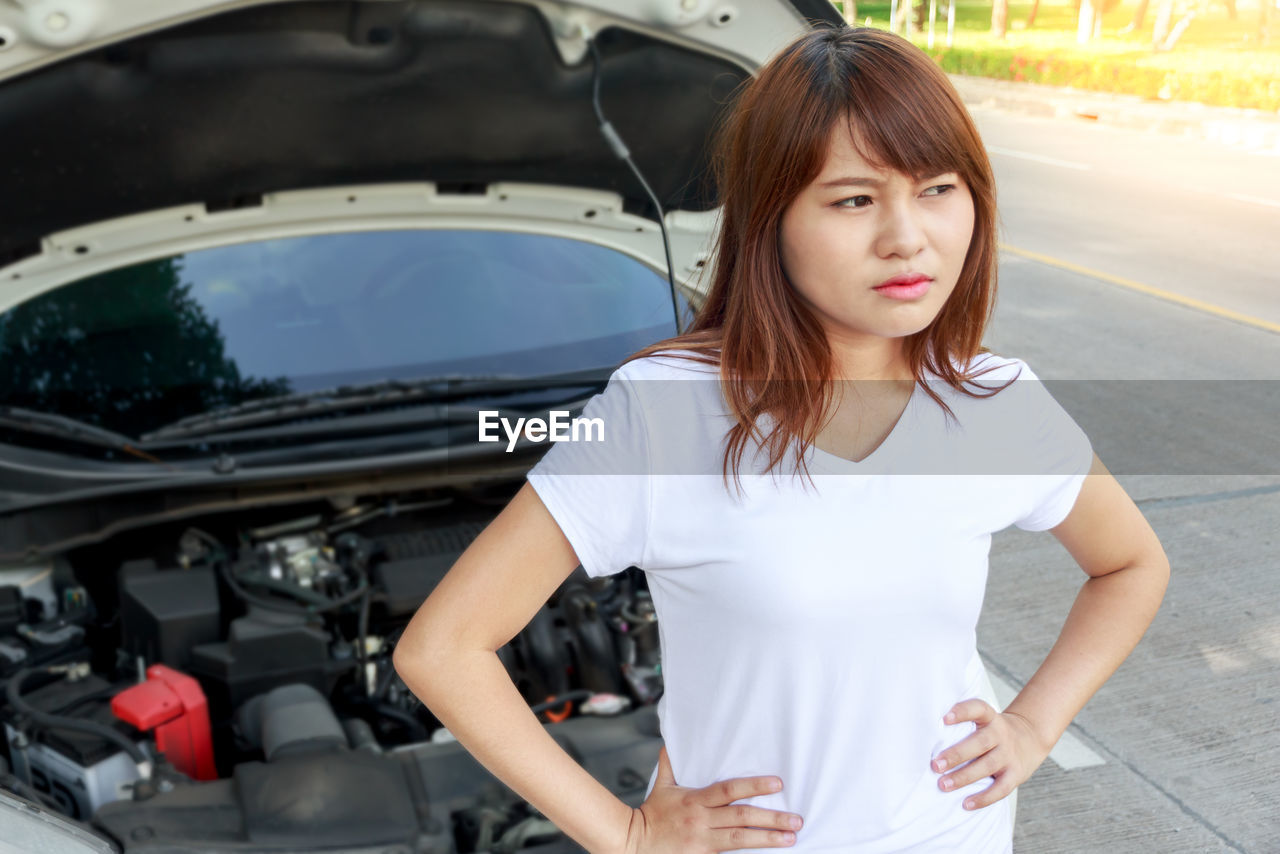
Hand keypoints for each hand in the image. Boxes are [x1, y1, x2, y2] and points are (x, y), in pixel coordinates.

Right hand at [623, 746, 802, 852]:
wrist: (633, 842)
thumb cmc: (650, 814)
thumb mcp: (660, 787)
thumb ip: (669, 765)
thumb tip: (669, 743)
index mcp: (695, 799)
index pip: (729, 789)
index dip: (754, 785)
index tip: (777, 783)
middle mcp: (702, 820)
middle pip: (742, 817)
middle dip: (772, 818)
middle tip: (796, 820)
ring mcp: (703, 841)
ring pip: (741, 840)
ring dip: (768, 838)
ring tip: (791, 838)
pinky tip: (766, 853)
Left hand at [931, 699, 1051, 810]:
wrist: (1029, 738)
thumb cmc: (992, 731)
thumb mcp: (983, 720)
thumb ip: (962, 725)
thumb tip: (924, 737)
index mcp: (990, 718)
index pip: (978, 709)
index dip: (962, 712)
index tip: (944, 719)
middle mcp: (1001, 734)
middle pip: (980, 742)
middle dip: (956, 754)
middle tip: (934, 765)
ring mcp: (1009, 755)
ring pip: (988, 766)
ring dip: (964, 777)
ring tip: (943, 785)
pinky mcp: (1016, 774)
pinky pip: (1001, 788)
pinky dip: (983, 798)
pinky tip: (966, 804)